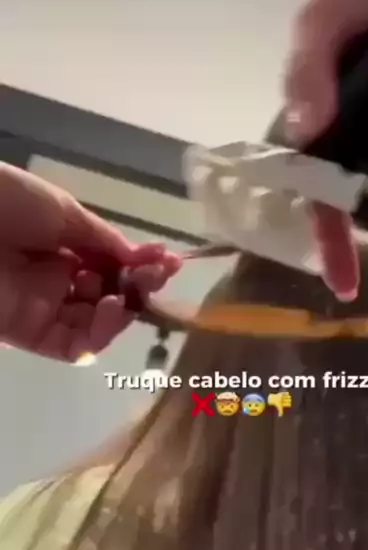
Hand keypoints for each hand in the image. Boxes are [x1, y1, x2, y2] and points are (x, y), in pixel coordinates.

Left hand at [0, 164, 180, 360]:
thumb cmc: (8, 203)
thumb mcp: (63, 212)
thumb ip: (103, 240)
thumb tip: (141, 258)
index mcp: (63, 249)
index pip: (112, 268)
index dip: (141, 266)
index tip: (169, 261)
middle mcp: (57, 282)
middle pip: (109, 298)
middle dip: (139, 288)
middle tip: (158, 275)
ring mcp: (45, 309)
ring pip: (96, 325)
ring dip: (123, 312)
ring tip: (131, 293)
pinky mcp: (32, 335)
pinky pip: (74, 346)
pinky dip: (99, 334)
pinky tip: (112, 310)